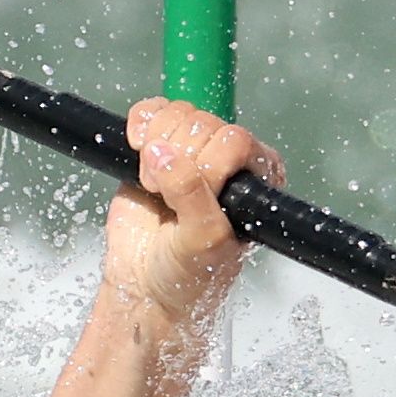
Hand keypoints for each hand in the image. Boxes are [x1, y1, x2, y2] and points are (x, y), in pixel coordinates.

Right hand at [98, 98, 286, 329]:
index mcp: (258, 179)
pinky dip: (139, 124)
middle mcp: (231, 160)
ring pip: (177, 114)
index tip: (195, 198)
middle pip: (203, 123)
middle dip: (178, 159)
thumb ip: (191, 194)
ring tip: (154, 187)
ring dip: (156, 146)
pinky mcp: (159, 144)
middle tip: (167, 197)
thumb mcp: (202, 239)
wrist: (147, 285)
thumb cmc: (188, 273)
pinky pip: (151, 111)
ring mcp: (194, 149)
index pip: (236, 141)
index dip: (207, 165)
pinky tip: (137, 149)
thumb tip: (162, 153)